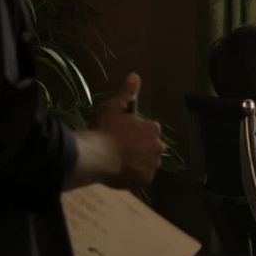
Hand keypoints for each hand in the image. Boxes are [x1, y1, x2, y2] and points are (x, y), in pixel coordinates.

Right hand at [88, 73, 163, 188]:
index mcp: (153, 129)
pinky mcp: (146, 180)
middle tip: (120, 149)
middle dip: (140, 148)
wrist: (97, 156)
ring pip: (147, 162)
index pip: (149, 130)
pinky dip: (134, 175)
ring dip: (138, 162)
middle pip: (150, 147)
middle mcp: (158, 147)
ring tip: (119, 161)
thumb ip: (128, 92)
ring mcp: (152, 165)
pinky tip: (120, 171)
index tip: (122, 135)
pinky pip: (141, 177)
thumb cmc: (106, 130)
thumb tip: (135, 75)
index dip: (136, 132)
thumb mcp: (115, 107)